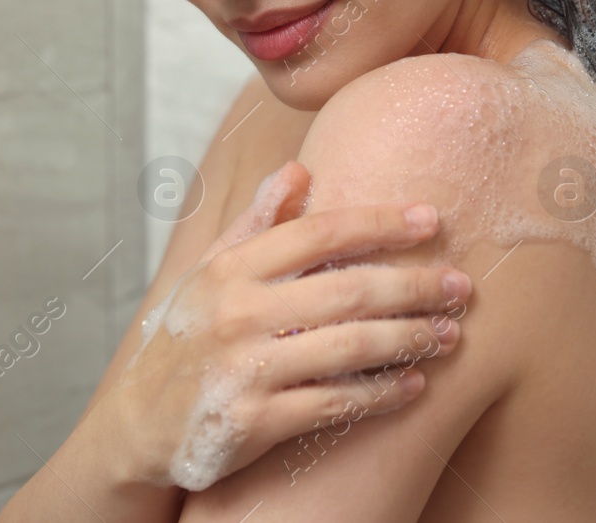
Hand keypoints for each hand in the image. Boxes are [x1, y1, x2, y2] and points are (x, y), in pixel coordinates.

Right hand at [106, 160, 471, 491]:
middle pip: (347, 290)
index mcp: (230, 269)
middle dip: (413, 285)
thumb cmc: (185, 339)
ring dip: (409, 339)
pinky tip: (414, 385)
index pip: (318, 233)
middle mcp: (237, 314)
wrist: (135, 426)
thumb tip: (299, 168)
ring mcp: (245, 369)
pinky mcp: (254, 421)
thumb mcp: (208, 272)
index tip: (430, 220)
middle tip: (461, 285)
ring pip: (349, 347)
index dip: (379, 223)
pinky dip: (381, 394)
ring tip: (449, 334)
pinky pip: (335, 402)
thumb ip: (257, 223)